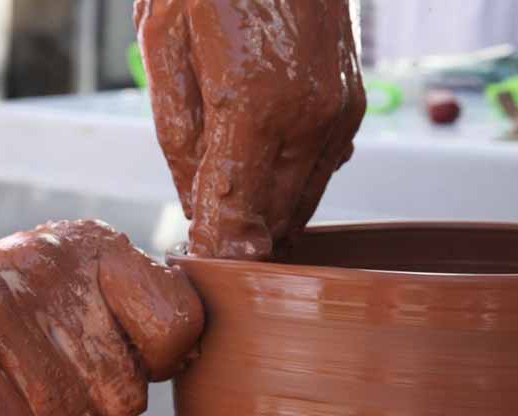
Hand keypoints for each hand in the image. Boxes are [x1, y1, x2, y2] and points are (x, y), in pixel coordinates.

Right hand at [0, 221, 203, 415]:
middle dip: (78, 414)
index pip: (179, 322)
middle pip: (124, 397)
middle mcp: (48, 261)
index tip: (100, 363)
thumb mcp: (65, 311)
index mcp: (91, 247)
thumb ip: (130, 325)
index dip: (146, 366)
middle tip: (23, 383)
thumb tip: (191, 349)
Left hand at [136, 0, 365, 259]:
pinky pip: (322, 168)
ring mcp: (340, 109)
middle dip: (240, 237)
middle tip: (208, 242)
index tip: (202, 268)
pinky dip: (291, 184)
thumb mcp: (164, 45)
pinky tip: (262, 171)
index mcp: (255, 104)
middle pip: (273, 218)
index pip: (235, 215)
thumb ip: (181, 137)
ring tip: (230, 211)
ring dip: (267, 216)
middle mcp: (311, 116)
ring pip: (302, 199)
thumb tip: (194, 204)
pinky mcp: (353, 100)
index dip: (217, 250)